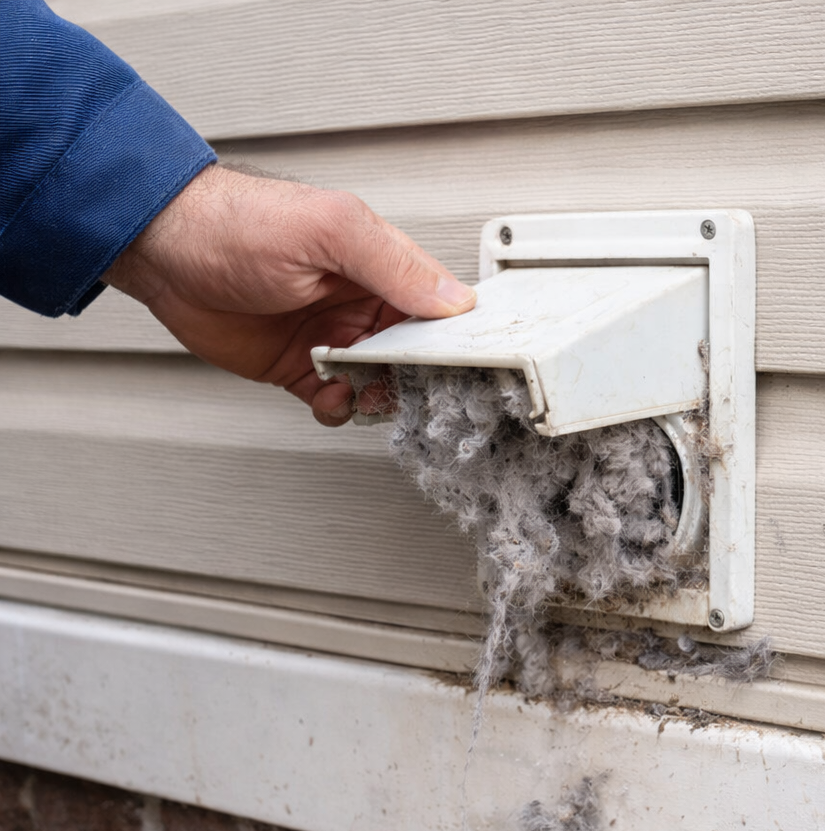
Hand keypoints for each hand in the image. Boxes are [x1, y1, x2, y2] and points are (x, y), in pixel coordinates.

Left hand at [103, 163, 475, 424]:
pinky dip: (340, 408)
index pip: (437, 308)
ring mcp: (332, 337)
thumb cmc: (238, 223)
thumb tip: (453, 298)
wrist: (163, 250)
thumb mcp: (328, 232)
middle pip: (414, 354)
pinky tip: (328, 396)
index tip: (457, 366)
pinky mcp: (300, 367)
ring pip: (380, 383)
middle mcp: (361, 302)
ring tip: (359, 392)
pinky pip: (338, 400)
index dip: (452, 339)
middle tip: (402, 386)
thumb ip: (393, 265)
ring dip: (378, 397)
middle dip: (414, 377)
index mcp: (379, 264)